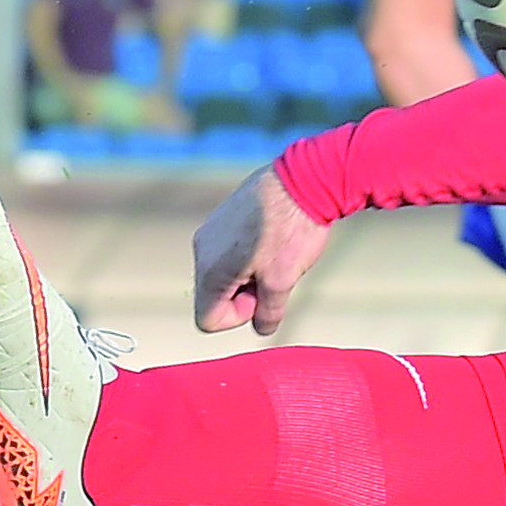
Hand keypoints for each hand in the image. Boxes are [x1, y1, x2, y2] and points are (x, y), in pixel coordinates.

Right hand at [192, 163, 330, 334]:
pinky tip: (274, 242)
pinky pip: (228, 251)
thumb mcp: (282, 281)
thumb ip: (268, 312)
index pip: (207, 319)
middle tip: (274, 278)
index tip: (262, 297)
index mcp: (211, 270)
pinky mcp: (224, 216)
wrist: (303, 179)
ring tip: (277, 258)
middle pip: (213, 296)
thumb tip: (262, 327)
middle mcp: (202, 249)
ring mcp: (211, 229)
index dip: (237, 318)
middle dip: (243, 297)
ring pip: (223, 273)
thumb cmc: (291, 230)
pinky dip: (249, 256)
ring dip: (248, 277)